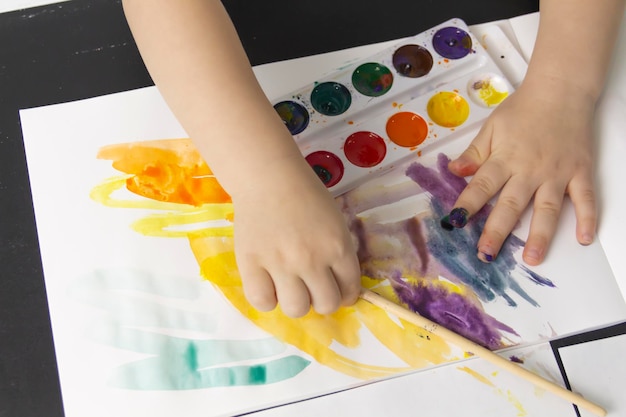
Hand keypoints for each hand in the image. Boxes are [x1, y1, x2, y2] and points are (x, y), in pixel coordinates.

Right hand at [232, 156, 360, 316]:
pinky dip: (267, 299)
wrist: (268, 177)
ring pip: (296, 309)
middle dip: (322, 300)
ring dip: (296, 302)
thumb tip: (339, 287)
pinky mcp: (251, 264)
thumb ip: (338, 253)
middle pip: (326, 305)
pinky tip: (269, 285)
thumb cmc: (305, 195)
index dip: (345, 294)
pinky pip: (262, 302)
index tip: (337, 291)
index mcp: (337, 246)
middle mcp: (311, 259)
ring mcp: (280, 263)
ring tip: (289, 286)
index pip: (349, 289)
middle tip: (312, 288)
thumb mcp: (335, 222)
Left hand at [446, 75, 596, 264]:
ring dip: (540, 235)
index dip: (467, 205)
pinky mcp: (580, 171)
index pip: (482, 186)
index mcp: (505, 159)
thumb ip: (475, 153)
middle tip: (487, 255)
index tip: (455, 224)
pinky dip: (588, 218)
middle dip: (497, 231)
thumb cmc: (523, 109)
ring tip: (532, 258)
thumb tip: (454, 172)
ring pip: (548, 208)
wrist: (561, 90)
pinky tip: (584, 238)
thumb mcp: (492, 127)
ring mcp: (557, 173)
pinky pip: (586, 198)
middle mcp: (530, 170)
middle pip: (511, 205)